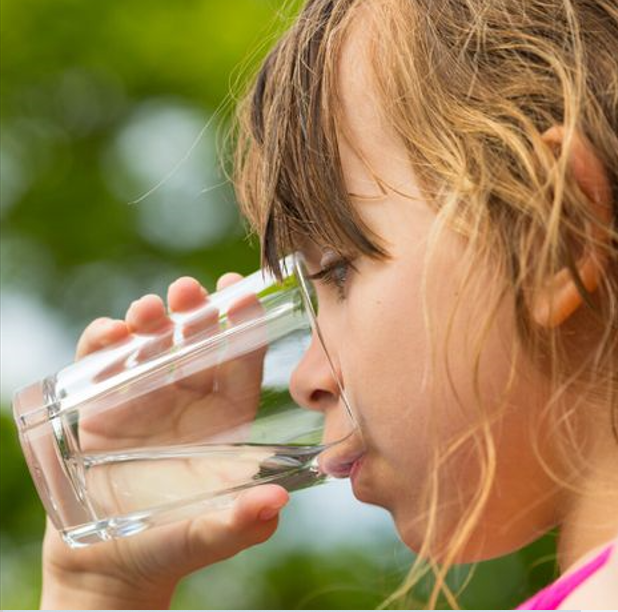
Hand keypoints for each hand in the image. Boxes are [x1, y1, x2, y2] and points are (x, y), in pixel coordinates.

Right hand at [41, 273, 288, 609]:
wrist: (111, 568)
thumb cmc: (173, 546)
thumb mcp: (210, 534)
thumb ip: (241, 521)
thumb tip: (274, 503)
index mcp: (227, 418)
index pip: (242, 360)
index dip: (243, 324)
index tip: (239, 292)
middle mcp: (190, 400)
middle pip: (197, 340)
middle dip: (195, 310)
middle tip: (189, 290)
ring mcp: (145, 398)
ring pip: (152, 343)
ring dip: (150, 319)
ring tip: (148, 310)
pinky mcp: (102, 406)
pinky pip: (103, 363)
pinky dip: (102, 343)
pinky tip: (109, 335)